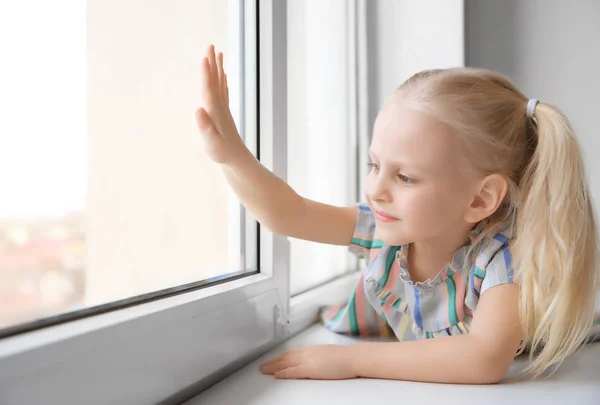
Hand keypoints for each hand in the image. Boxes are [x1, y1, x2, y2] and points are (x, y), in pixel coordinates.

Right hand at [195, 44, 248, 164]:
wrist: (237, 160)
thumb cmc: (222, 154)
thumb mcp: (211, 143)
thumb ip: (205, 127)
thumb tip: (199, 109)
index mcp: (215, 112)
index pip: (209, 89)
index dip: (206, 73)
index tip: (204, 57)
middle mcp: (220, 107)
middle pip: (215, 81)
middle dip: (212, 63)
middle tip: (210, 45)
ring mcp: (223, 109)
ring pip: (220, 83)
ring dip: (218, 68)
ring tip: (218, 52)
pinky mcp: (224, 113)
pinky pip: (223, 91)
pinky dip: (222, 80)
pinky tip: (222, 74)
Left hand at [259, 345, 357, 379]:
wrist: (355, 358)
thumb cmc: (347, 358)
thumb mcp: (329, 355)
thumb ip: (319, 358)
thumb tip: (315, 363)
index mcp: (313, 350)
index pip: (292, 353)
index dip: (281, 358)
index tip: (273, 361)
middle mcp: (309, 353)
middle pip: (286, 357)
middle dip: (274, 362)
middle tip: (263, 366)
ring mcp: (310, 360)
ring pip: (287, 363)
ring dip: (274, 367)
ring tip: (264, 370)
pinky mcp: (312, 369)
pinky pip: (294, 371)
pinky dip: (284, 372)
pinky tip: (277, 375)